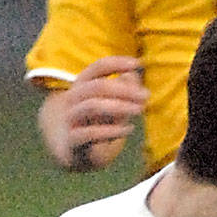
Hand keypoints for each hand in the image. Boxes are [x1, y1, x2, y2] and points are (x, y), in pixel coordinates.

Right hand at [39, 56, 148, 170]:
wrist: (75, 153)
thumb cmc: (98, 122)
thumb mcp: (114, 103)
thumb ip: (124, 88)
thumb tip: (132, 74)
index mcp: (82, 85)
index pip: (98, 67)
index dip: (116, 63)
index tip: (137, 63)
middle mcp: (73, 98)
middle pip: (97, 86)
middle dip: (124, 89)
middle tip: (146, 96)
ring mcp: (71, 119)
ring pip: (92, 106)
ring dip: (119, 106)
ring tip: (139, 110)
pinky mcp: (72, 141)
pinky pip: (89, 133)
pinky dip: (111, 131)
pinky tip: (128, 129)